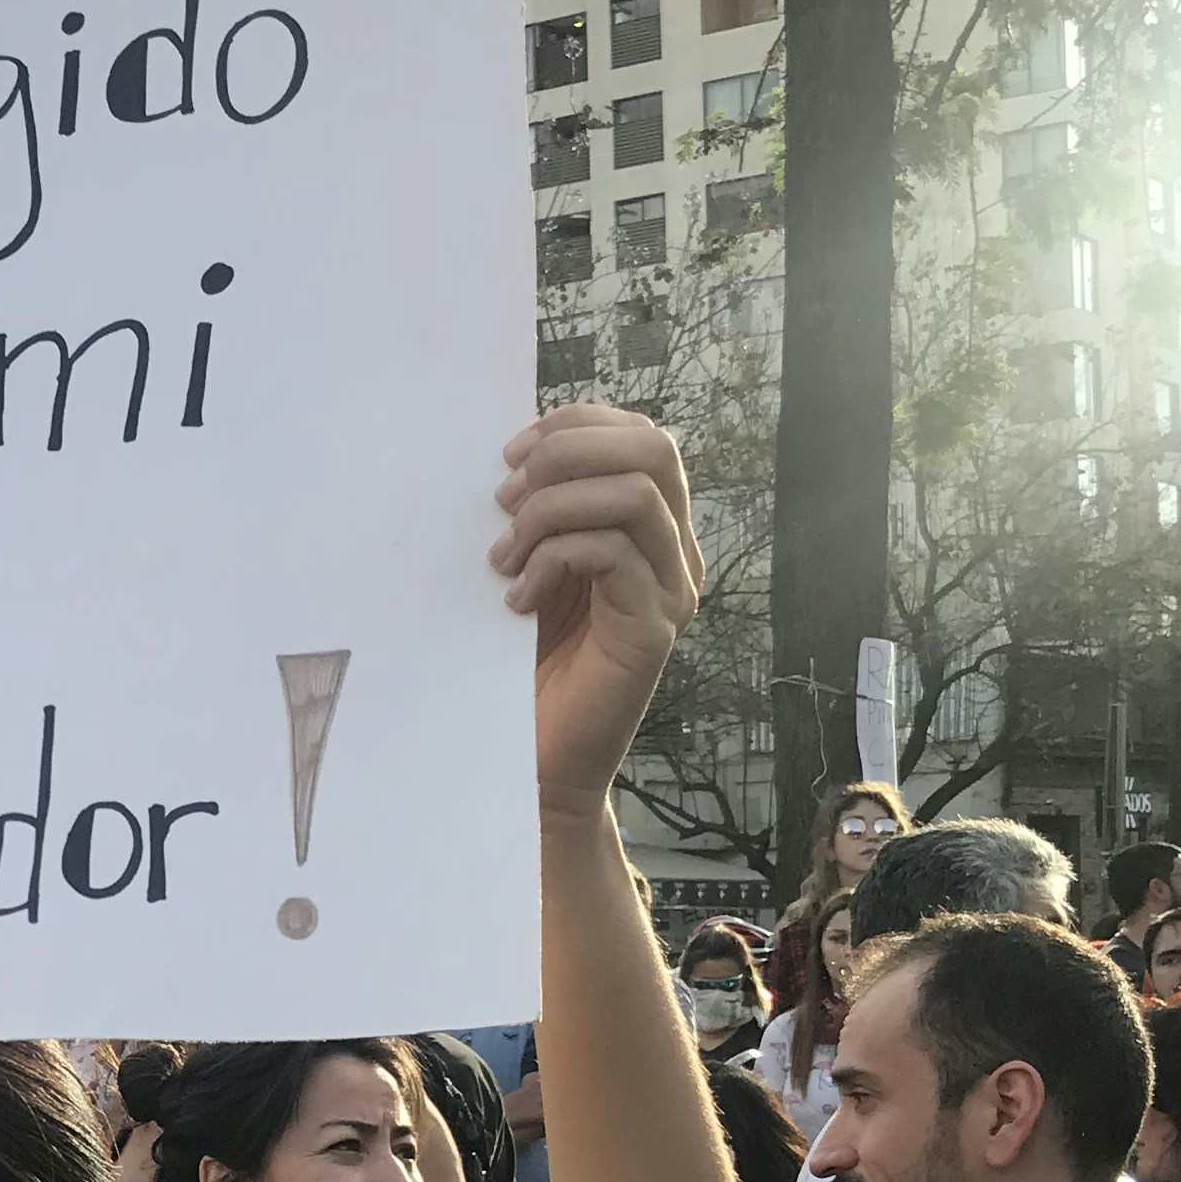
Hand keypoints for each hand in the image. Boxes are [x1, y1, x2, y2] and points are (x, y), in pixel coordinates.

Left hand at [491, 406, 700, 816]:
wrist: (540, 757)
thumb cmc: (528, 663)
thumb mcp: (534, 566)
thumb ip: (544, 512)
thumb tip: (514, 456)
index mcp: (650, 528)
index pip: (640, 435)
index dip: (576, 424)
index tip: (510, 452)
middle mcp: (675, 552)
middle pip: (653, 449)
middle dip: (569, 453)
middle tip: (507, 497)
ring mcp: (673, 590)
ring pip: (634, 496)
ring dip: (553, 510)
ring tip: (505, 555)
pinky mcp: (655, 629)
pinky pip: (614, 554)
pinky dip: (554, 559)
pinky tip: (517, 597)